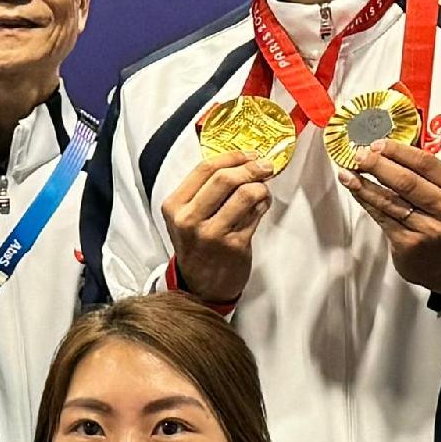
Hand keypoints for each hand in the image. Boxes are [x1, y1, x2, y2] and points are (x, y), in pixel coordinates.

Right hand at [159, 150, 278, 309]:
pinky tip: (262, 207)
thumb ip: (205, 191)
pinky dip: (263, 205)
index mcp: (174, 206)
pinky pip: (255, 215)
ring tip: (263, 190)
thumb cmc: (198, 247)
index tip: (249, 154)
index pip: (204, 168)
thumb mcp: (188, 217)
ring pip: (245, 194)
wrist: (201, 287)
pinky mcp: (233, 246)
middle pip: (225, 178)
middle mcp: (188, 220)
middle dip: (251, 167)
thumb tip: (241, 162)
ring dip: (261, 187)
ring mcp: (211, 234)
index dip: (232, 156)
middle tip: (266, 166)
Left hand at [344, 140, 440, 290]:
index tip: (378, 143)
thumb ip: (425, 175)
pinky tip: (355, 189)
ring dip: (365, 183)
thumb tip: (386, 149)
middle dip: (379, 165)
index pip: (428, 164)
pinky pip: (382, 216)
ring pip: (391, 200)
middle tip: (359, 154)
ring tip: (348, 171)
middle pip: (408, 181)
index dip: (399, 152)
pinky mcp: (409, 244)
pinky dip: (366, 200)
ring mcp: (429, 229)